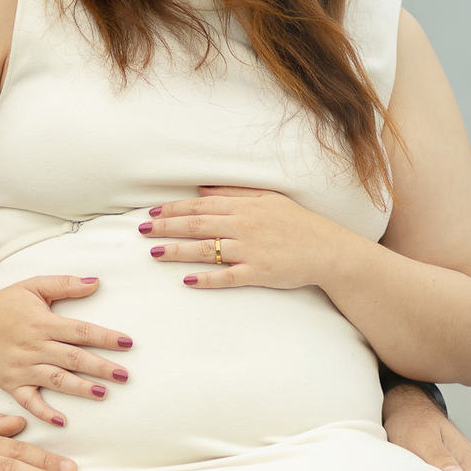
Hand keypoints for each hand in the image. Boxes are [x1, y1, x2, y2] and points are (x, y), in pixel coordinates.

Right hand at [0, 275, 133, 425]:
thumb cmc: (4, 303)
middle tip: (124, 375)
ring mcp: (23, 367)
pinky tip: (62, 420)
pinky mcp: (11, 383)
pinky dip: (44, 412)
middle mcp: (35, 347)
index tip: (127, 342)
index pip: (81, 331)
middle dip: (101, 367)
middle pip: (74, 358)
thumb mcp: (33, 286)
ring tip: (103, 393)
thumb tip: (95, 282)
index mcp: (43, 323)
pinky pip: (29, 401)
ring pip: (57, 380)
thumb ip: (64, 284)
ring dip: (81, 388)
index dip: (105, 337)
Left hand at [141, 186, 342, 289]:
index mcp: (244, 207)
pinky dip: (207, 278)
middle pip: (196, 226)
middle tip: (141, 230)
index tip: (152, 212)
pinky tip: (187, 281)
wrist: (328, 249)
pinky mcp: (258, 273)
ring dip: (177, 251)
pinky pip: (227, 276)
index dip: (173, 209)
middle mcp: (243, 226)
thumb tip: (202, 190)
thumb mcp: (267, 199)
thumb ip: (234, 193)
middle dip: (166, 227)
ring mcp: (250, 250)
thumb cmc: (298, 223)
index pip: (200, 207)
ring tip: (154, 253)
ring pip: (206, 250)